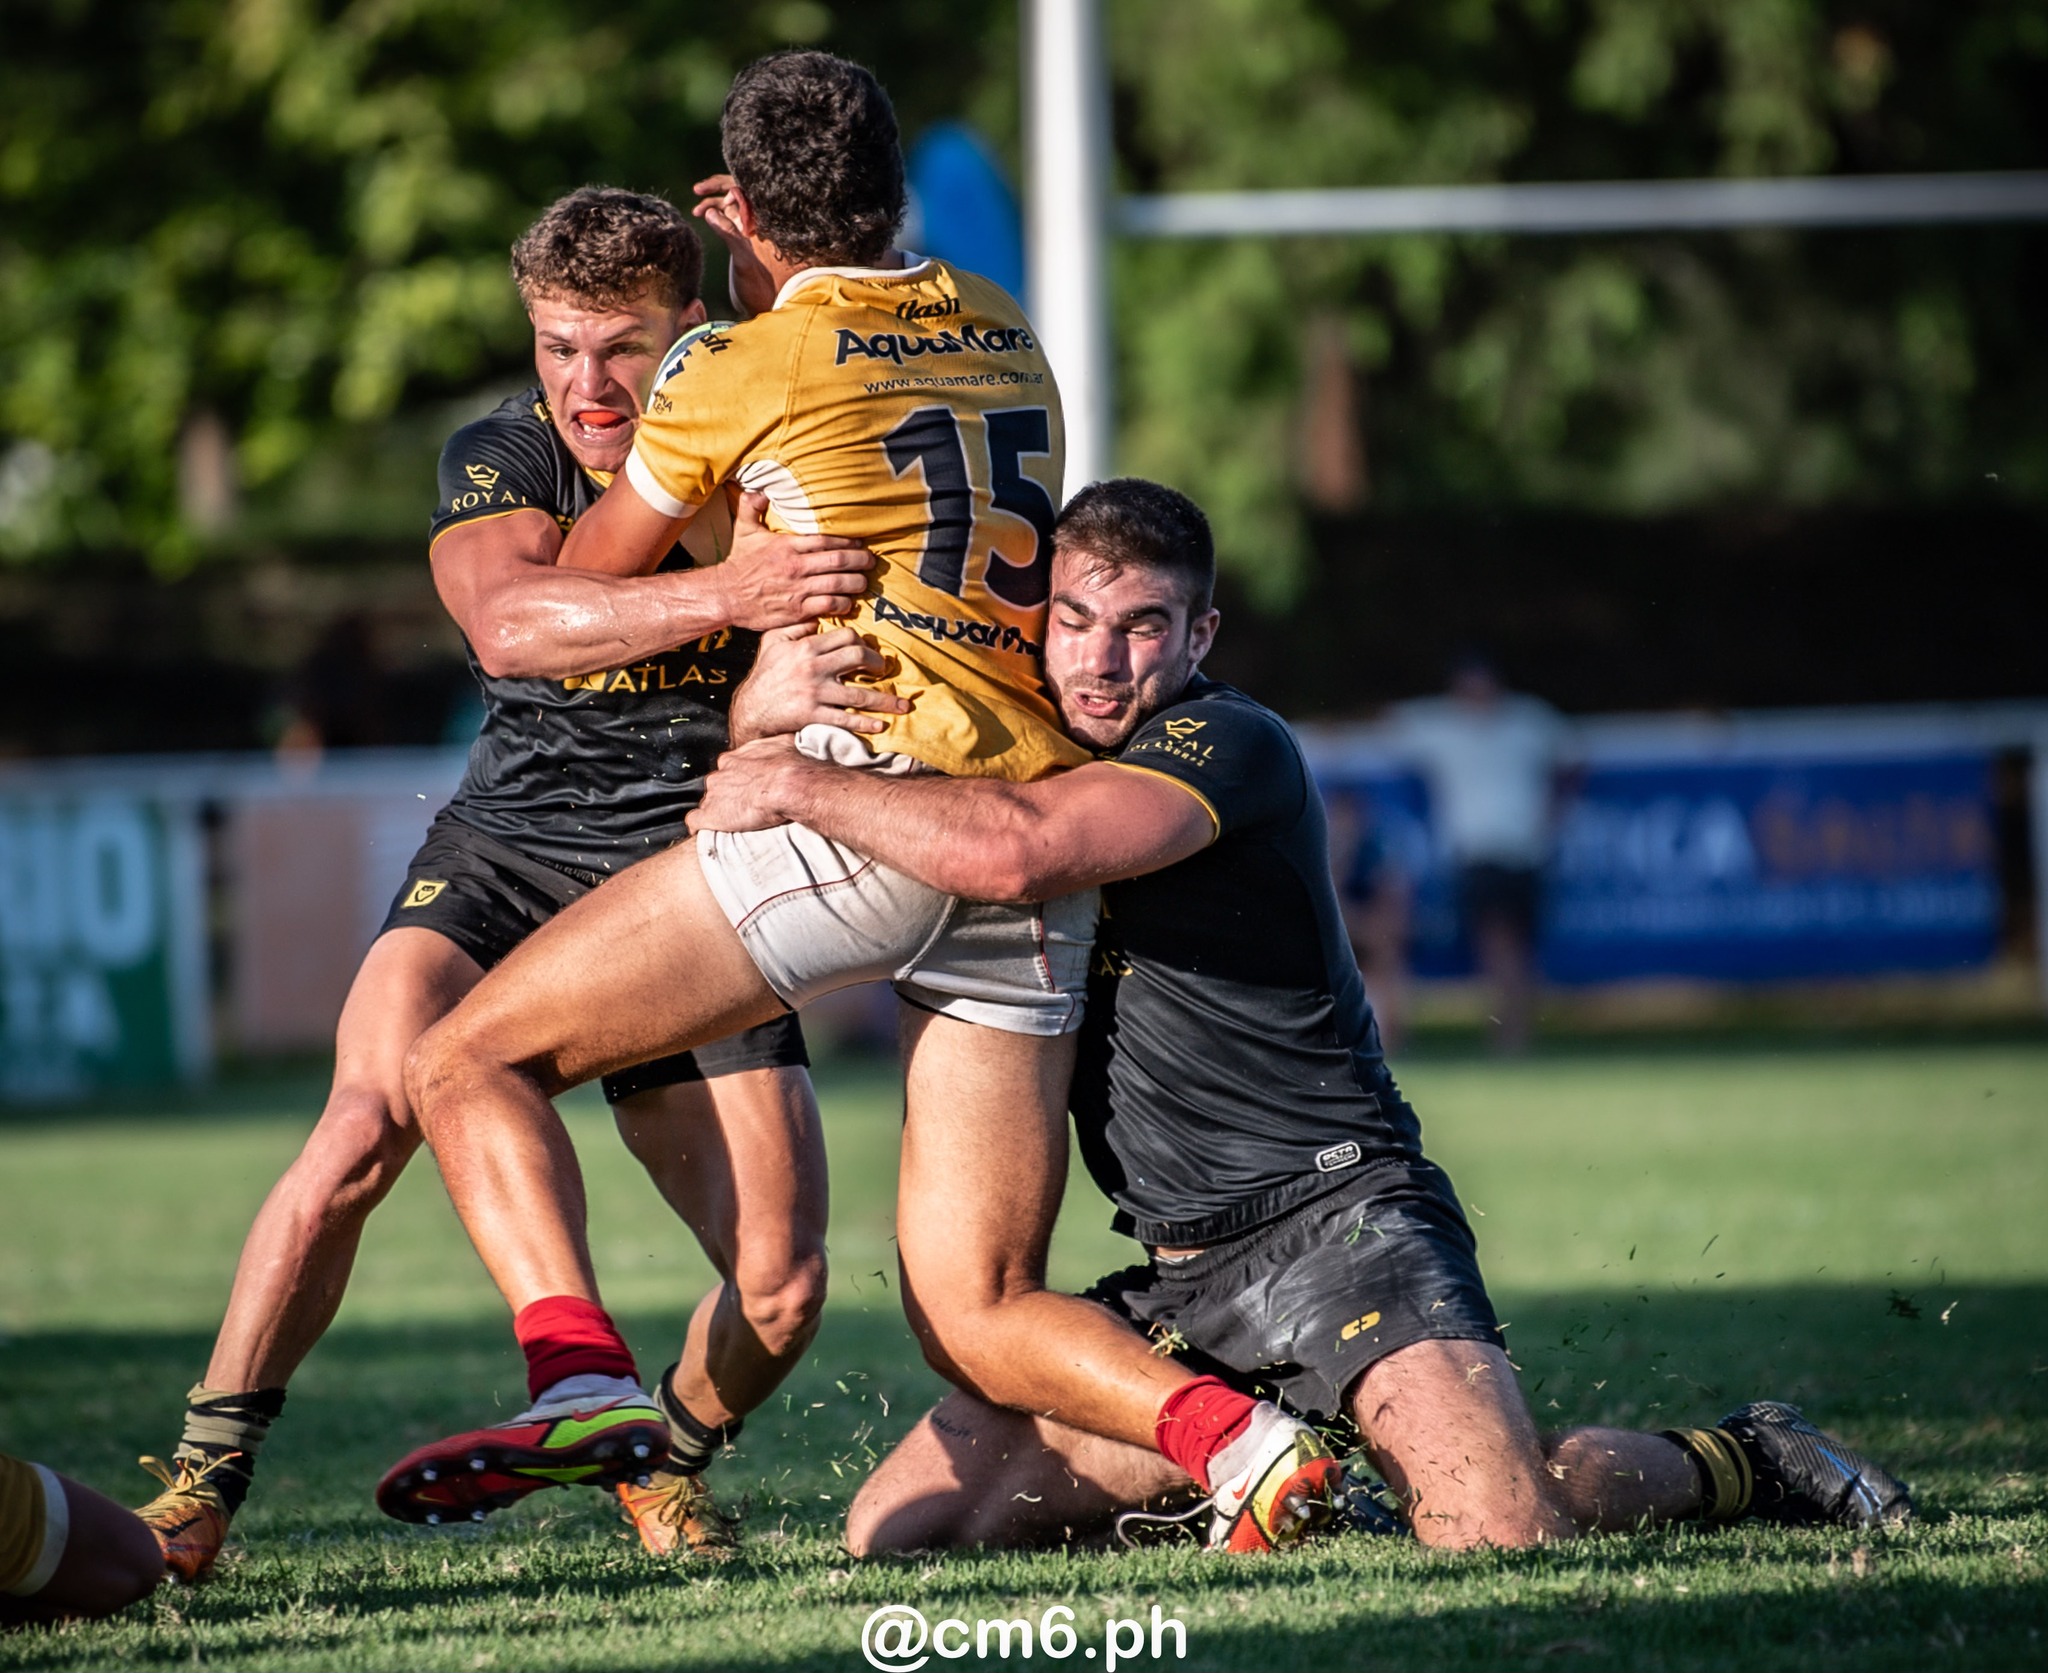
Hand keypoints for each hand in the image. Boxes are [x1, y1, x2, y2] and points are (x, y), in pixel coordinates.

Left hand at [689, 735, 812, 833]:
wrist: (788, 787)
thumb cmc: (790, 766)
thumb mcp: (784, 744)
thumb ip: (773, 744)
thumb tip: (781, 743)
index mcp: (733, 759)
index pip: (727, 769)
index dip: (737, 779)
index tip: (748, 786)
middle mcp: (719, 776)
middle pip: (716, 786)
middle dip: (727, 795)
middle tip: (746, 804)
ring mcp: (713, 796)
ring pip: (707, 803)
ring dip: (718, 811)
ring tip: (734, 821)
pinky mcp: (710, 816)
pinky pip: (694, 821)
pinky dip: (697, 826)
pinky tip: (701, 830)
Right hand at [693, 174, 777, 319]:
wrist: (764, 306)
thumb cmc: (760, 287)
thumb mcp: (744, 261)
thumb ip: (730, 235)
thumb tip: (709, 212)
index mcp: (764, 220)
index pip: (746, 188)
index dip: (723, 183)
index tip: (701, 189)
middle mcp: (758, 221)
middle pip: (738, 191)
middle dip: (716, 188)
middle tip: (697, 191)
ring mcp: (750, 228)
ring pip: (730, 204)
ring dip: (713, 202)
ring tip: (696, 211)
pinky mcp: (743, 237)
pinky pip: (728, 216)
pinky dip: (714, 213)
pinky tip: (701, 216)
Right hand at [716, 490, 873, 630]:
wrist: (726, 595)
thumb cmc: (739, 564)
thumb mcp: (744, 530)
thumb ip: (752, 506)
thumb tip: (762, 490)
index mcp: (787, 546)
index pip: (826, 540)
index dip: (848, 542)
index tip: (861, 543)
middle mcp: (795, 567)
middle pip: (837, 561)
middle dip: (860, 561)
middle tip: (871, 562)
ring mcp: (797, 590)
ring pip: (837, 585)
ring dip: (855, 583)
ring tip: (864, 582)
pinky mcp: (796, 611)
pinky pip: (827, 606)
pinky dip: (842, 604)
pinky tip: (849, 602)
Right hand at [730, 622, 912, 742]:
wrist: (750, 709)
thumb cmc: (764, 674)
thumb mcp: (773, 641)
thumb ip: (796, 626)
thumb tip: (817, 615)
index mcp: (806, 647)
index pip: (846, 636)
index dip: (862, 641)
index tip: (867, 650)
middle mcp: (813, 668)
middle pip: (858, 657)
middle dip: (877, 663)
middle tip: (884, 670)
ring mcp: (815, 693)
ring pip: (859, 694)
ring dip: (885, 700)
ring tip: (903, 706)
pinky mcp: (813, 715)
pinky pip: (844, 719)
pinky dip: (864, 724)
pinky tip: (881, 726)